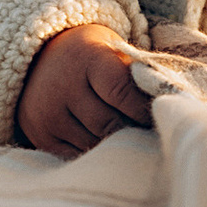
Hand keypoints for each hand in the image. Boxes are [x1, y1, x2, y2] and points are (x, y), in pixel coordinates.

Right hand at [15, 23, 154, 159]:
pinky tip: (105, 145)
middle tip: (150, 135)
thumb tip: (167, 107)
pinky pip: (75, 154)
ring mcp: (47, 112)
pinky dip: (94, 152)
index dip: (143, 109)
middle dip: (132, 130)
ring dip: (115, 144)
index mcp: (86, 57)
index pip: (121, 91)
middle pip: (109, 123)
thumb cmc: (91, 58)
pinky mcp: (39, 134)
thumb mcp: (113, 52)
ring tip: (129, 139)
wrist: (40, 60)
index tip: (160, 117)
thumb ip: (136, 76)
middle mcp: (61, 84)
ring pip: (94, 142)